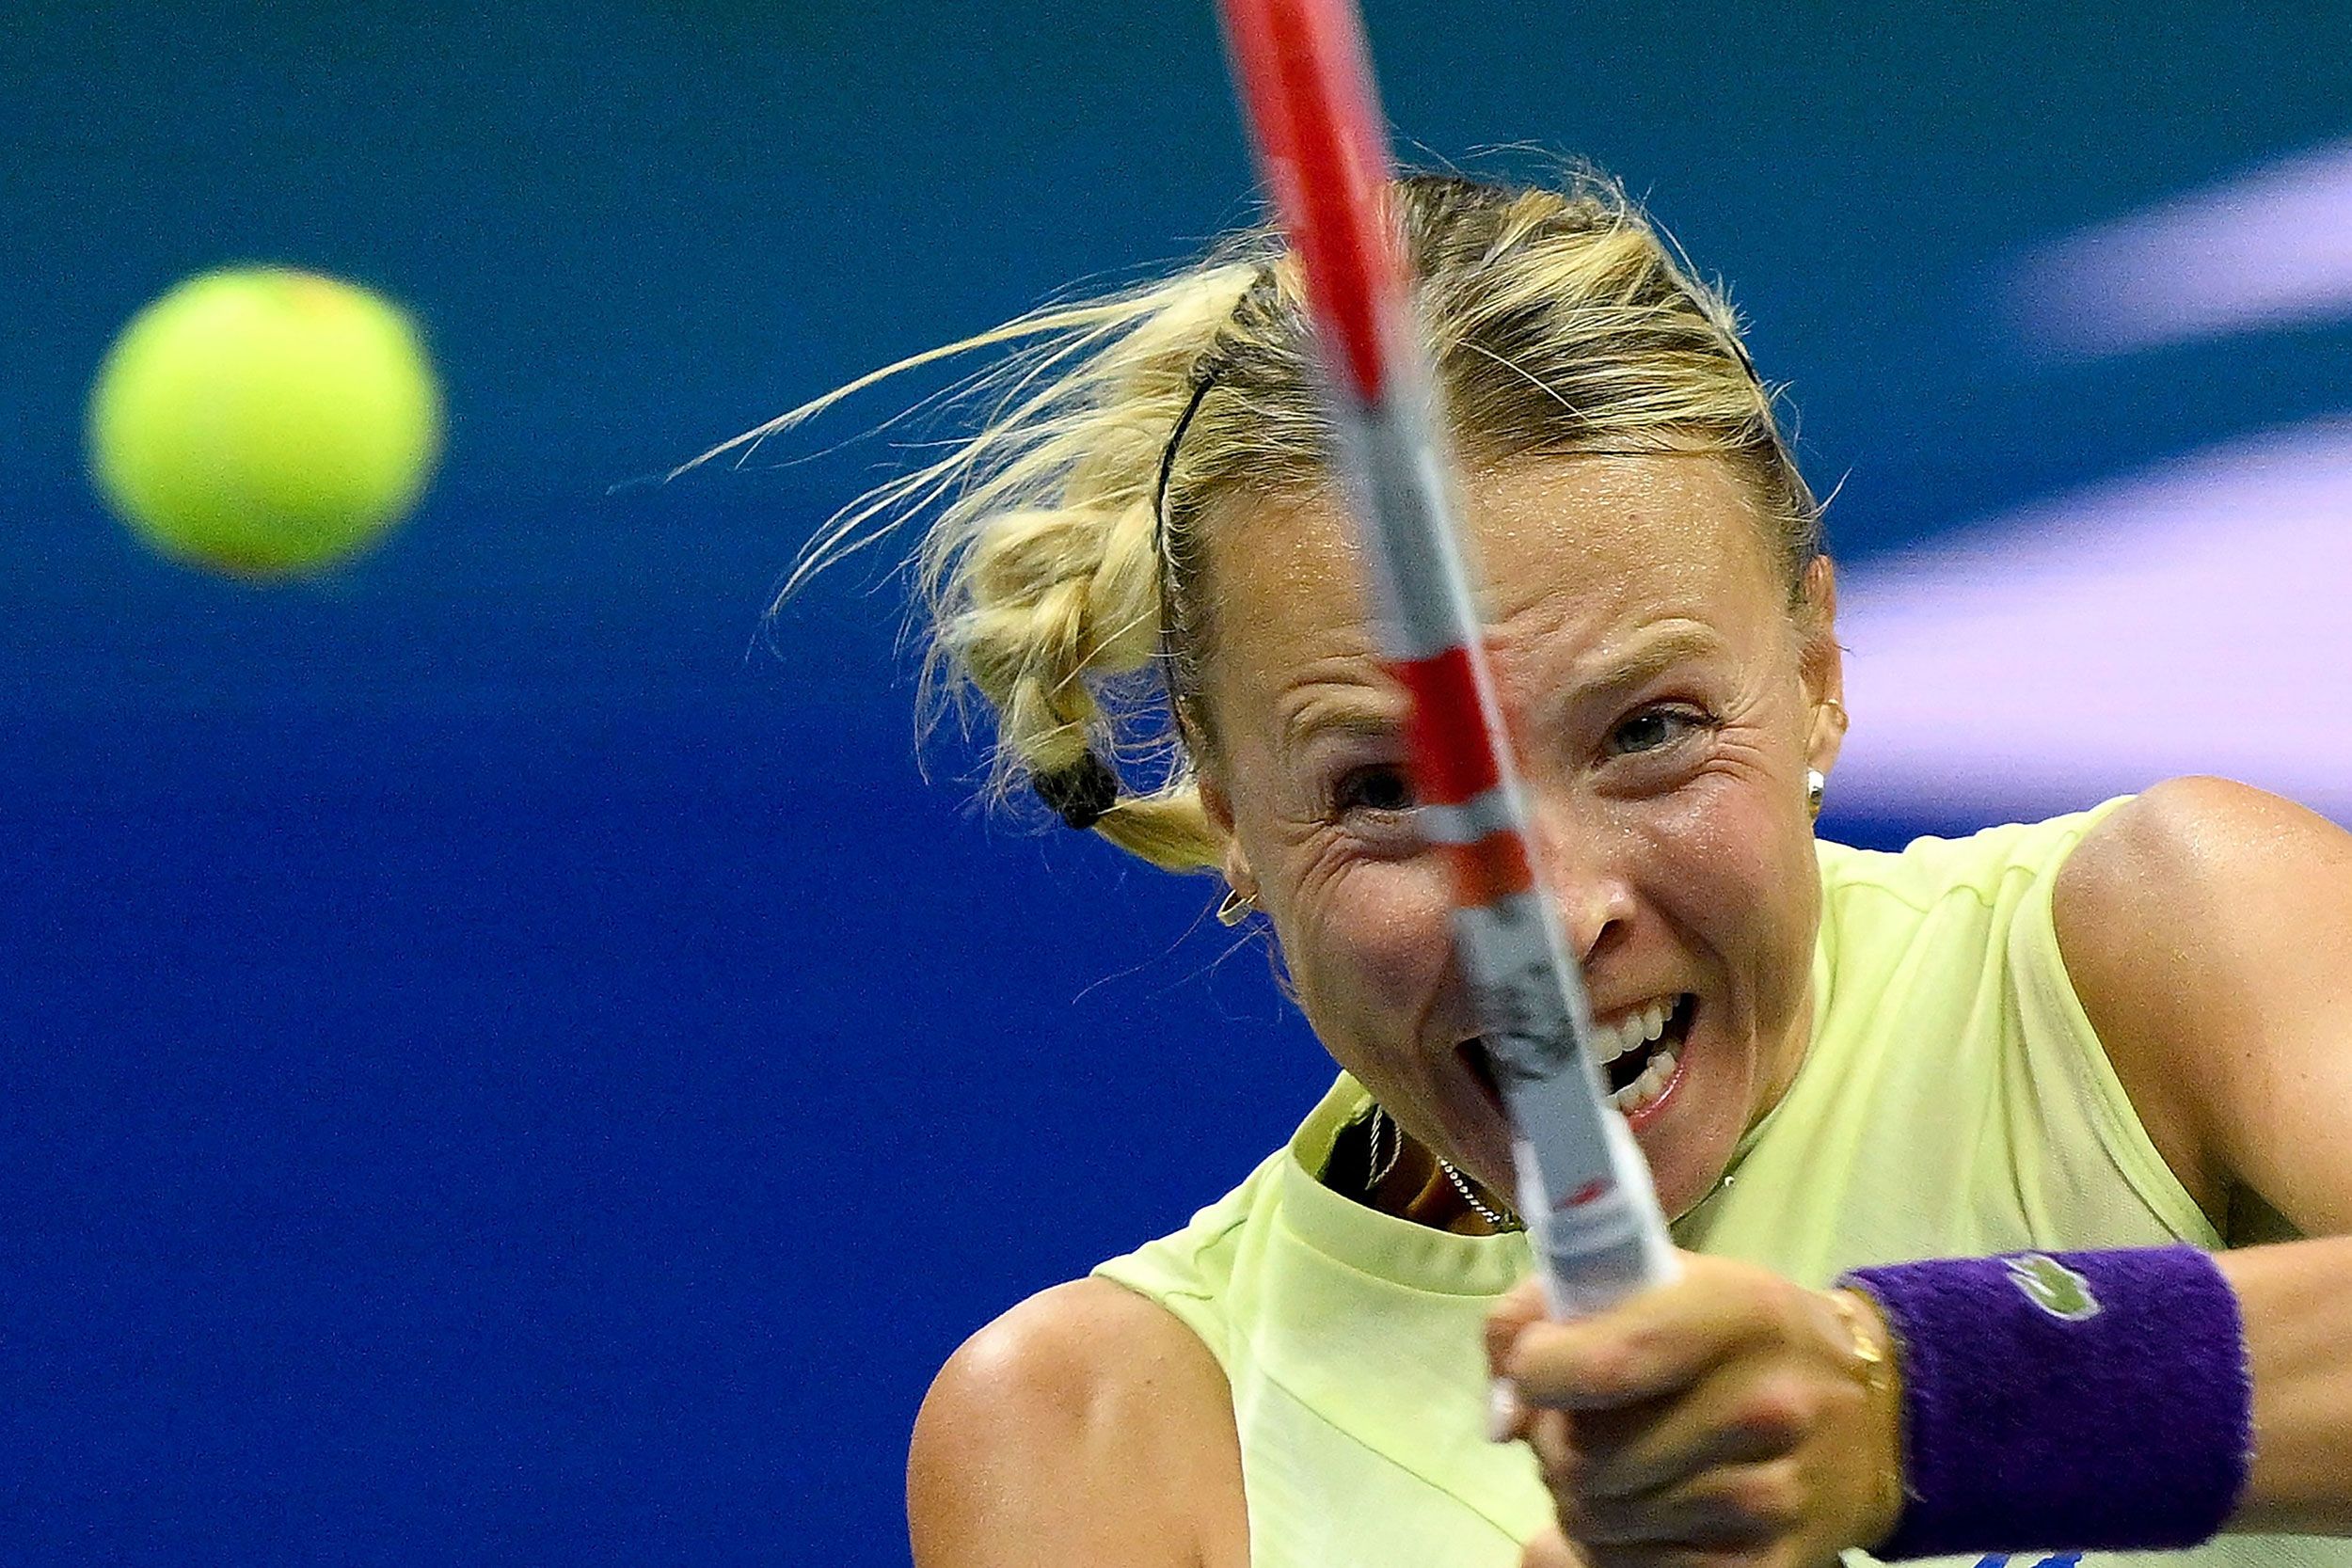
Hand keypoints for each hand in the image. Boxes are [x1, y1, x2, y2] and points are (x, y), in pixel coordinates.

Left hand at [1486, 1252, 1901, 1567]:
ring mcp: (1769, 1498)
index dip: (1536, 1372)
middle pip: (1586, 1457)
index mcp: (1733, 1314)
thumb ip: (1546, 1308)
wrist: (1873, 1414)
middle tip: (1579, 1425)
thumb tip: (1502, 1416)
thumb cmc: (1739, 1332)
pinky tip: (1637, 1512)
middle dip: (1554, 1443)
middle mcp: (1762, 1408)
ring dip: (1579, 1499)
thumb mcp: (1660, 1278)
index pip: (1600, 1364)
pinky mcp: (1767, 1567)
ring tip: (1614, 1465)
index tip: (1540, 1366)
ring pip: (1600, 1523)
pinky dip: (1611, 1550)